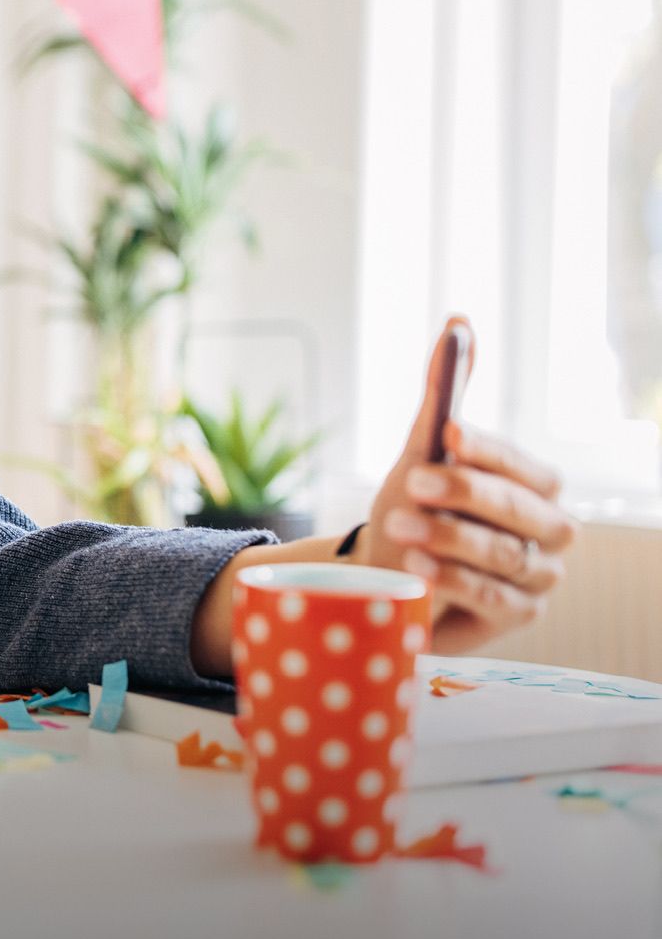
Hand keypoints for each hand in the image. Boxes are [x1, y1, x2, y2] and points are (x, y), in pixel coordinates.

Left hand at [359, 317, 576, 653]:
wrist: (388, 568)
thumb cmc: (416, 504)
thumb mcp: (423, 449)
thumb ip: (443, 392)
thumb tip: (458, 321)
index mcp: (536, 486)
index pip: (523, 466)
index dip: (487, 450)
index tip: (447, 432)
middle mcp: (549, 532)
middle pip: (520, 512)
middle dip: (466, 495)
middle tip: (415, 483)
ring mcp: (536, 578)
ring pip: (505, 556)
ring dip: (452, 539)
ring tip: (402, 526)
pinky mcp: (514, 617)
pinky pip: (491, 600)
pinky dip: (455, 581)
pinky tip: (418, 567)